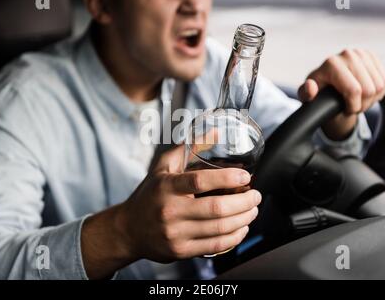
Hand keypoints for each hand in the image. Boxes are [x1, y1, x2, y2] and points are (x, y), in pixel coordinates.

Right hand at [81, 145, 260, 278]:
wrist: (128, 230)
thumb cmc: (149, 195)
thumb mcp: (162, 167)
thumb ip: (188, 148)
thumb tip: (215, 133)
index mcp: (166, 187)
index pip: (200, 181)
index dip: (227, 178)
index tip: (244, 176)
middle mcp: (170, 211)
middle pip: (216, 208)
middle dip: (244, 202)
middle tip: (255, 196)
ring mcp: (175, 233)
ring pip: (219, 229)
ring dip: (244, 219)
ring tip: (252, 210)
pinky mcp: (180, 251)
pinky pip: (214, 246)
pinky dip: (234, 237)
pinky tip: (241, 228)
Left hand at [298, 49, 384, 139]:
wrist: (328, 84)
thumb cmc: (317, 92)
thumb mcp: (308, 96)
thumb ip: (306, 94)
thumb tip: (310, 87)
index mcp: (331, 63)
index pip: (354, 91)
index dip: (353, 106)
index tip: (345, 109)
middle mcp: (347, 54)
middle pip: (369, 90)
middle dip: (362, 105)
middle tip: (352, 107)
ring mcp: (361, 53)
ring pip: (380, 87)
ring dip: (371, 100)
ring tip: (357, 101)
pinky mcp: (372, 56)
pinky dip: (378, 93)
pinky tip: (365, 94)